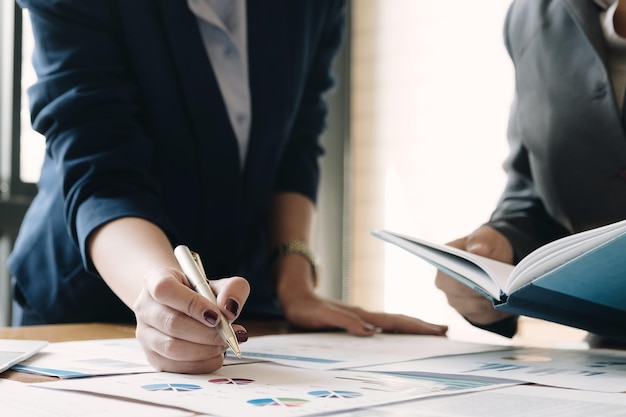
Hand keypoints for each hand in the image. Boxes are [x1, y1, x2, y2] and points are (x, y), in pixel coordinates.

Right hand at [133, 267, 249, 373]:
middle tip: (229, 334)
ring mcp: (145, 333)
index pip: (165, 290)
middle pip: (172, 323)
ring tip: (224, 343)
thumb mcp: (219, 284)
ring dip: (204, 350)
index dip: (192, 304)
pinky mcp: (151, 356)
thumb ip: (232, 289)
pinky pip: (175, 366)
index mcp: (156, 280)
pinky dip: (200, 364)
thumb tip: (229, 309)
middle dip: (206, 333)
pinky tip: (216, 354)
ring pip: (172, 348)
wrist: (182, 306)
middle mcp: (145, 306)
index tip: (217, 315)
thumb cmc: (200, 294)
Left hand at [277, 272, 446, 335]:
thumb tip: (369, 331)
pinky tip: (401, 333)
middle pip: (399, 320)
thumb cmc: (305, 308)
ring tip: (431, 331)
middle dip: (422, 326)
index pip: (394, 322)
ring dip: (412, 327)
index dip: (416, 327)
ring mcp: (361, 316)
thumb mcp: (321, 317)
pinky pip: (382, 325)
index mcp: (361, 315)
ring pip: (393, 322)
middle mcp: (364, 315)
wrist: (294, 296)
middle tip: (445, 330)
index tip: (437, 330)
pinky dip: (397, 328)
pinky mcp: (355, 319)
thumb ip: (344, 322)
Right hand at [434, 225, 513, 324]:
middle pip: (462, 295)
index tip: (486, 277)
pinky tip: (507, 302)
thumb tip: (477, 249)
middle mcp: (445, 285)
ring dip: (491, 302)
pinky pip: (485, 317)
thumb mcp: (486, 237)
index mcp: (443, 264)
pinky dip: (497, 311)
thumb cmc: (486, 246)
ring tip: (506, 293)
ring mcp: (457, 301)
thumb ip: (481, 241)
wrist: (496, 260)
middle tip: (502, 287)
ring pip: (475, 308)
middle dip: (483, 291)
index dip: (466, 279)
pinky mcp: (471, 314)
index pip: (449, 277)